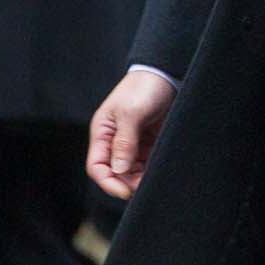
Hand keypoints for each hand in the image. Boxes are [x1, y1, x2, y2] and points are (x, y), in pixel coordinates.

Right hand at [85, 69, 175, 198]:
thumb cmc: (144, 88)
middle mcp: (115, 140)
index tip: (126, 191)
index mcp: (102, 133)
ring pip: (131, 170)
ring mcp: (132, 141)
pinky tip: (160, 171)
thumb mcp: (131, 113)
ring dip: (140, 178)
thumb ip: (124, 142)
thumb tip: (119, 170)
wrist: (166, 72)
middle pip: (115, 172)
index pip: (97, 167)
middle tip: (144, 186)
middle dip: (127, 182)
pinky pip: (147, 162)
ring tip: (154, 179)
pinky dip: (151, 169)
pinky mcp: (149, 141)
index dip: (109, 182)